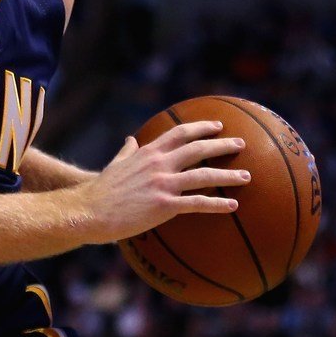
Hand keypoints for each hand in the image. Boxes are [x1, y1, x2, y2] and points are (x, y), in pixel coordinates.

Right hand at [75, 120, 248, 243]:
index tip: (218, 125)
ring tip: (246, 177)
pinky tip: (232, 206)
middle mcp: (158, 164)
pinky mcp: (164, 206)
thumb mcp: (115, 165)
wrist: (89, 211)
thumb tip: (130, 140)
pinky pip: (197, 203)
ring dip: (228, 175)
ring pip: (204, 176)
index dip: (201, 127)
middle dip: (223, 145)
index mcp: (148, 153)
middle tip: (241, 145)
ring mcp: (162, 184)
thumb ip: (126, 152)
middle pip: (198, 149)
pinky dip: (217, 204)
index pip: (180, 133)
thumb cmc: (100, 191)